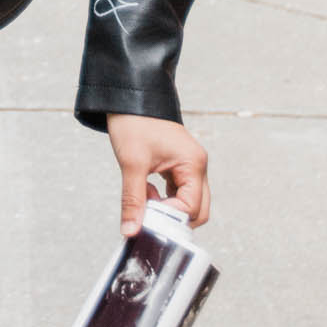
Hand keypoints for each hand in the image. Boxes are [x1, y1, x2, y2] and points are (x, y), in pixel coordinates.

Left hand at [105, 114, 209, 235]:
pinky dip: (162, 198)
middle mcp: (196, 166)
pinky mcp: (178, 165)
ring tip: (143, 197)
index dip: (169, 218)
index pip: (192, 208)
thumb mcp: (132, 164)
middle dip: (173, 218)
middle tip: (147, 215)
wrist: (129, 96)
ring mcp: (189, 166)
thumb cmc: (135, 121)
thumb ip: (133, 200)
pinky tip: (144, 190)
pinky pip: (177, 192)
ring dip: (166, 207)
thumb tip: (131, 230)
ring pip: (187, 202)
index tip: (146, 220)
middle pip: (197, 209)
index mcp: (193, 164)